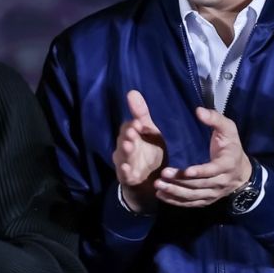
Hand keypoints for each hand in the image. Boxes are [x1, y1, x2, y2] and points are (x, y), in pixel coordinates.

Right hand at [114, 90, 166, 212]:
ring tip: (129, 146)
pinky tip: (127, 168)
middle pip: (123, 141)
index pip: (128, 127)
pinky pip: (125, 175)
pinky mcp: (128, 178)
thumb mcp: (150, 132)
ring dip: (125, 152)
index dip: (132, 125)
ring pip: (122, 157)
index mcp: (130, 136)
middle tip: (132, 132)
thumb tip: (132, 91)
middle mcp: (124, 148)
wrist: (151, 181)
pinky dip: (125, 172)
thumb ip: (141, 114)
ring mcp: (124, 163)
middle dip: (127, 137)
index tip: (139, 122)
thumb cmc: (151, 152)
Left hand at [154, 107, 252, 207]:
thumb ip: (214, 119)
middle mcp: (221, 181)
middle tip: (162, 175)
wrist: (241, 171)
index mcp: (227, 164)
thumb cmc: (231, 146)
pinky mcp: (207, 200)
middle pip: (200, 185)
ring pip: (194, 195)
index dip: (200, 171)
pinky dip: (176, 201)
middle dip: (181, 181)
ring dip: (175, 192)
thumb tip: (198, 110)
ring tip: (158, 186)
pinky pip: (192, 203)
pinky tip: (162, 196)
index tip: (186, 171)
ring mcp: (214, 193)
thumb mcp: (228, 129)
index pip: (213, 170)